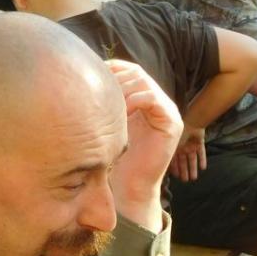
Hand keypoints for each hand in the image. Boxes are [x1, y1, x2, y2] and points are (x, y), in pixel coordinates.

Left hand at [106, 60, 181, 229]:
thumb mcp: (108, 122)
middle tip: (98, 92)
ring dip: (122, 89)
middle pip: (137, 73)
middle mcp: (160, 103)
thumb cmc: (114, 158)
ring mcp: (169, 112)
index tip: (91, 77)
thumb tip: (84, 74)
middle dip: (115, 79)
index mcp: (146, 100)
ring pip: (144, 82)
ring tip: (108, 103)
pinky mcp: (172, 124)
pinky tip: (120, 114)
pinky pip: (152, 99)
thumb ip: (106, 100)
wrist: (129, 187)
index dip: (111, 69)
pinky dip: (133, 101)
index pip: (130, 70)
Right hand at [168, 125, 206, 182]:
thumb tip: (160, 167)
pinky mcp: (199, 143)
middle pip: (183, 161)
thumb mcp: (171, 146)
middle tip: (184, 181)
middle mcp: (182, 146)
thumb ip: (167, 156)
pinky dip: (202, 160)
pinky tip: (203, 168)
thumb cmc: (179, 134)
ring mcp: (190, 144)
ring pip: (192, 159)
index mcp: (174, 146)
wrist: (192, 123)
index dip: (174, 169)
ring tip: (193, 178)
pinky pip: (201, 152)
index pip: (173, 160)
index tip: (175, 177)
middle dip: (184, 171)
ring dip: (192, 168)